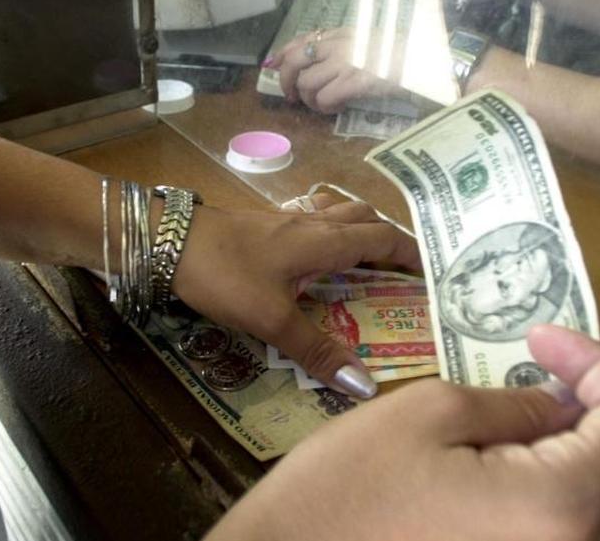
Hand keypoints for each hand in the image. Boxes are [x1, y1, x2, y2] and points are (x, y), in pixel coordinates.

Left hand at [172, 198, 420, 397]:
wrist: (165, 241)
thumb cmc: (224, 274)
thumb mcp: (272, 319)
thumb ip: (317, 351)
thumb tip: (365, 387)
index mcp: (326, 241)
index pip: (384, 238)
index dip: (412, 253)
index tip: (434, 272)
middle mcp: (314, 224)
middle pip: (367, 219)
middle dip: (391, 239)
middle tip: (404, 269)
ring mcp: (287, 220)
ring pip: (339, 212)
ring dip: (361, 227)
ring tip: (369, 256)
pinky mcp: (265, 224)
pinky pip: (313, 217)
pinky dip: (330, 228)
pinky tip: (316, 250)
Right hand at [205, 324, 599, 540]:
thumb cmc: (349, 488)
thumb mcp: (429, 415)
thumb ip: (517, 404)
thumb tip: (565, 403)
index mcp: (561, 503)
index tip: (543, 339)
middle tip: (559, 375)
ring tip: (555, 419)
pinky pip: (593, 539)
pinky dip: (590, 498)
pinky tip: (541, 470)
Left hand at [266, 27, 402, 112]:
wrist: (419, 60)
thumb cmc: (393, 53)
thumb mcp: (362, 41)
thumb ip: (338, 46)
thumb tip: (312, 61)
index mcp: (339, 34)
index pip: (299, 40)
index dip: (281, 55)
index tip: (273, 66)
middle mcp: (338, 45)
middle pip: (295, 61)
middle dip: (286, 82)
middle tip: (292, 97)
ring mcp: (345, 63)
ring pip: (307, 85)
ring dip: (311, 101)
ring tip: (323, 105)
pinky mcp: (355, 81)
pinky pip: (326, 98)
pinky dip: (326, 108)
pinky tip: (338, 108)